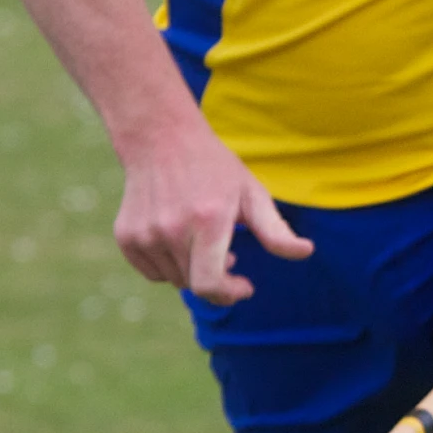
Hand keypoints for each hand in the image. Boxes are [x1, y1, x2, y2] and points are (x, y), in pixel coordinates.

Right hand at [113, 110, 310, 302]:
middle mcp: (172, 230)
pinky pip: (152, 272)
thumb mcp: (252, 193)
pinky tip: (178, 237)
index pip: (210, 284)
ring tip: (202, 238)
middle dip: (217, 279)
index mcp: (207, 221)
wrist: (161, 139)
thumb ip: (276, 230)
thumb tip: (306, 253)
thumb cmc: (215, 168)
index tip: (244, 286)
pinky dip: (168, 264)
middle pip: (195, 284)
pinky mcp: (126, 237)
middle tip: (228, 253)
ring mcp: (144, 234)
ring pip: (174, 279)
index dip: (229, 294)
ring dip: (193, 269)